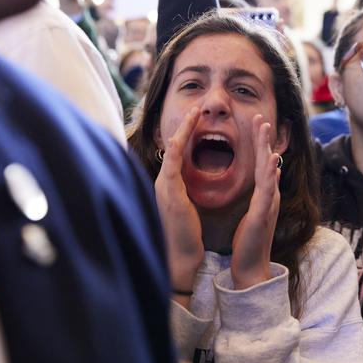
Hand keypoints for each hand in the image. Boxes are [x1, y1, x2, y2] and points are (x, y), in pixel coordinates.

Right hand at [154, 106, 204, 301]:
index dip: (187, 132)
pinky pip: (170, 170)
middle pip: (172, 146)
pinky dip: (174, 154)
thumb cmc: (184, 233)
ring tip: (193, 114)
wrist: (179, 256)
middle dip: (185, 125)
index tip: (198, 116)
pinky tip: (176, 140)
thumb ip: (184, 188)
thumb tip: (186, 177)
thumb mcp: (185, 205)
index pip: (178, 151)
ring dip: (182, 131)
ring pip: (171, 153)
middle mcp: (164, 182)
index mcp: (171, 183)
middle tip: (197, 106)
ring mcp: (165, 188)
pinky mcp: (170, 197)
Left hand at [230, 115, 280, 289]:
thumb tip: (272, 172)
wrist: (251, 266)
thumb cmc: (248, 241)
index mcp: (264, 194)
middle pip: (267, 161)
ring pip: (268, 170)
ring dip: (267, 148)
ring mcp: (268, 204)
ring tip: (265, 129)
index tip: (257, 123)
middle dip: (264, 138)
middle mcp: (269, 195)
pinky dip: (269, 175)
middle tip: (261, 116)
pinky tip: (270, 162)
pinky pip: (267, 191)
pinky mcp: (263, 214)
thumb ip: (263, 192)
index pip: (262, 162)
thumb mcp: (255, 211)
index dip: (260, 142)